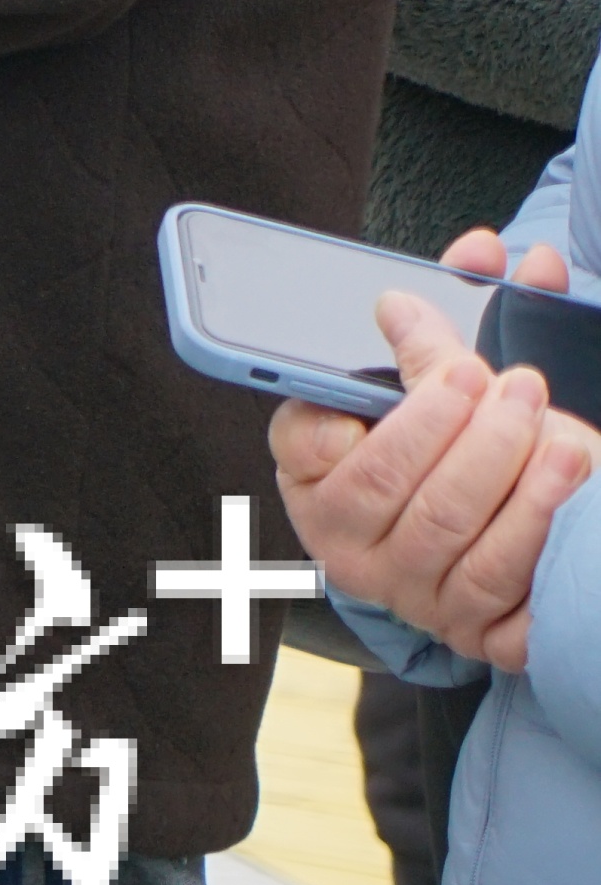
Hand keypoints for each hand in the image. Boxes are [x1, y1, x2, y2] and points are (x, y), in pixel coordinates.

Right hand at [267, 229, 594, 671]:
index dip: (396, 414)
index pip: (320, 449)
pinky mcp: (474, 632)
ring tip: (553, 422)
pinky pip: (506, 593)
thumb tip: (486, 252)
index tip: (460, 368)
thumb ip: (449, 315)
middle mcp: (350, 545)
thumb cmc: (437, 444)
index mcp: (313, 478)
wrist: (472, 543)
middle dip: (468, 432)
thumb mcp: (425, 383)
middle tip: (514, 382)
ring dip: (514, 476)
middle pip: (403, 490)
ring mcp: (414, 596)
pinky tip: (572, 477)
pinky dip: (543, 531)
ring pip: (457, 539)